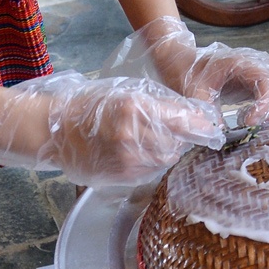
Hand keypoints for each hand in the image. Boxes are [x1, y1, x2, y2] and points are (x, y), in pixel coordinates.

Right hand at [0, 71, 223, 186]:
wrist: (56, 130)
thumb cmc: (91, 105)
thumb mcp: (128, 91)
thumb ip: (160, 103)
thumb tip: (193, 115)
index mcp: (134, 108)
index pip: (181, 120)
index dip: (201, 125)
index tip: (213, 127)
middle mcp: (132, 136)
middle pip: (178, 143)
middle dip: (183, 137)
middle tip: (178, 130)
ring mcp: (126, 160)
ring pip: (166, 159)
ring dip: (168, 150)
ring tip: (152, 138)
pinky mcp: (122, 176)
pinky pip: (150, 170)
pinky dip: (152, 161)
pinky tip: (139, 150)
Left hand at [102, 16, 268, 125]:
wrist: (181, 61)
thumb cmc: (187, 72)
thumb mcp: (192, 91)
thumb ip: (206, 111)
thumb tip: (220, 134)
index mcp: (240, 61)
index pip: (267, 80)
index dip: (265, 103)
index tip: (250, 121)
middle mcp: (254, 63)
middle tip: (249, 124)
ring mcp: (257, 70)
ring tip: (247, 120)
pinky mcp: (255, 80)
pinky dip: (266, 107)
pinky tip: (247, 115)